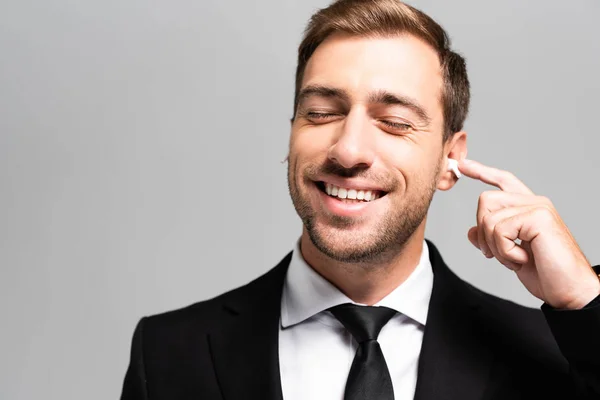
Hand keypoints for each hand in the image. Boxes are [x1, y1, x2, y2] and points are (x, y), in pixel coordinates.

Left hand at [458, 159, 599, 309]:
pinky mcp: (538, 217)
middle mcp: (534, 203)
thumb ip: (492, 239)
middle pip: (485, 200)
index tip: (463, 166)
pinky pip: (499, 230)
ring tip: (516, 259)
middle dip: (483, 232)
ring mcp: (538, 208)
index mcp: (529, 208)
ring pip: (489, 218)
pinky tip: (522, 259)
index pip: (504, 181)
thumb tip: (471, 231)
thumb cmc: (546, 273)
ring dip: (495, 247)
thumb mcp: (510, 254)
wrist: (569, 291)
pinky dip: (504, 251)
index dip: (482, 172)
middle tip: (497, 254)